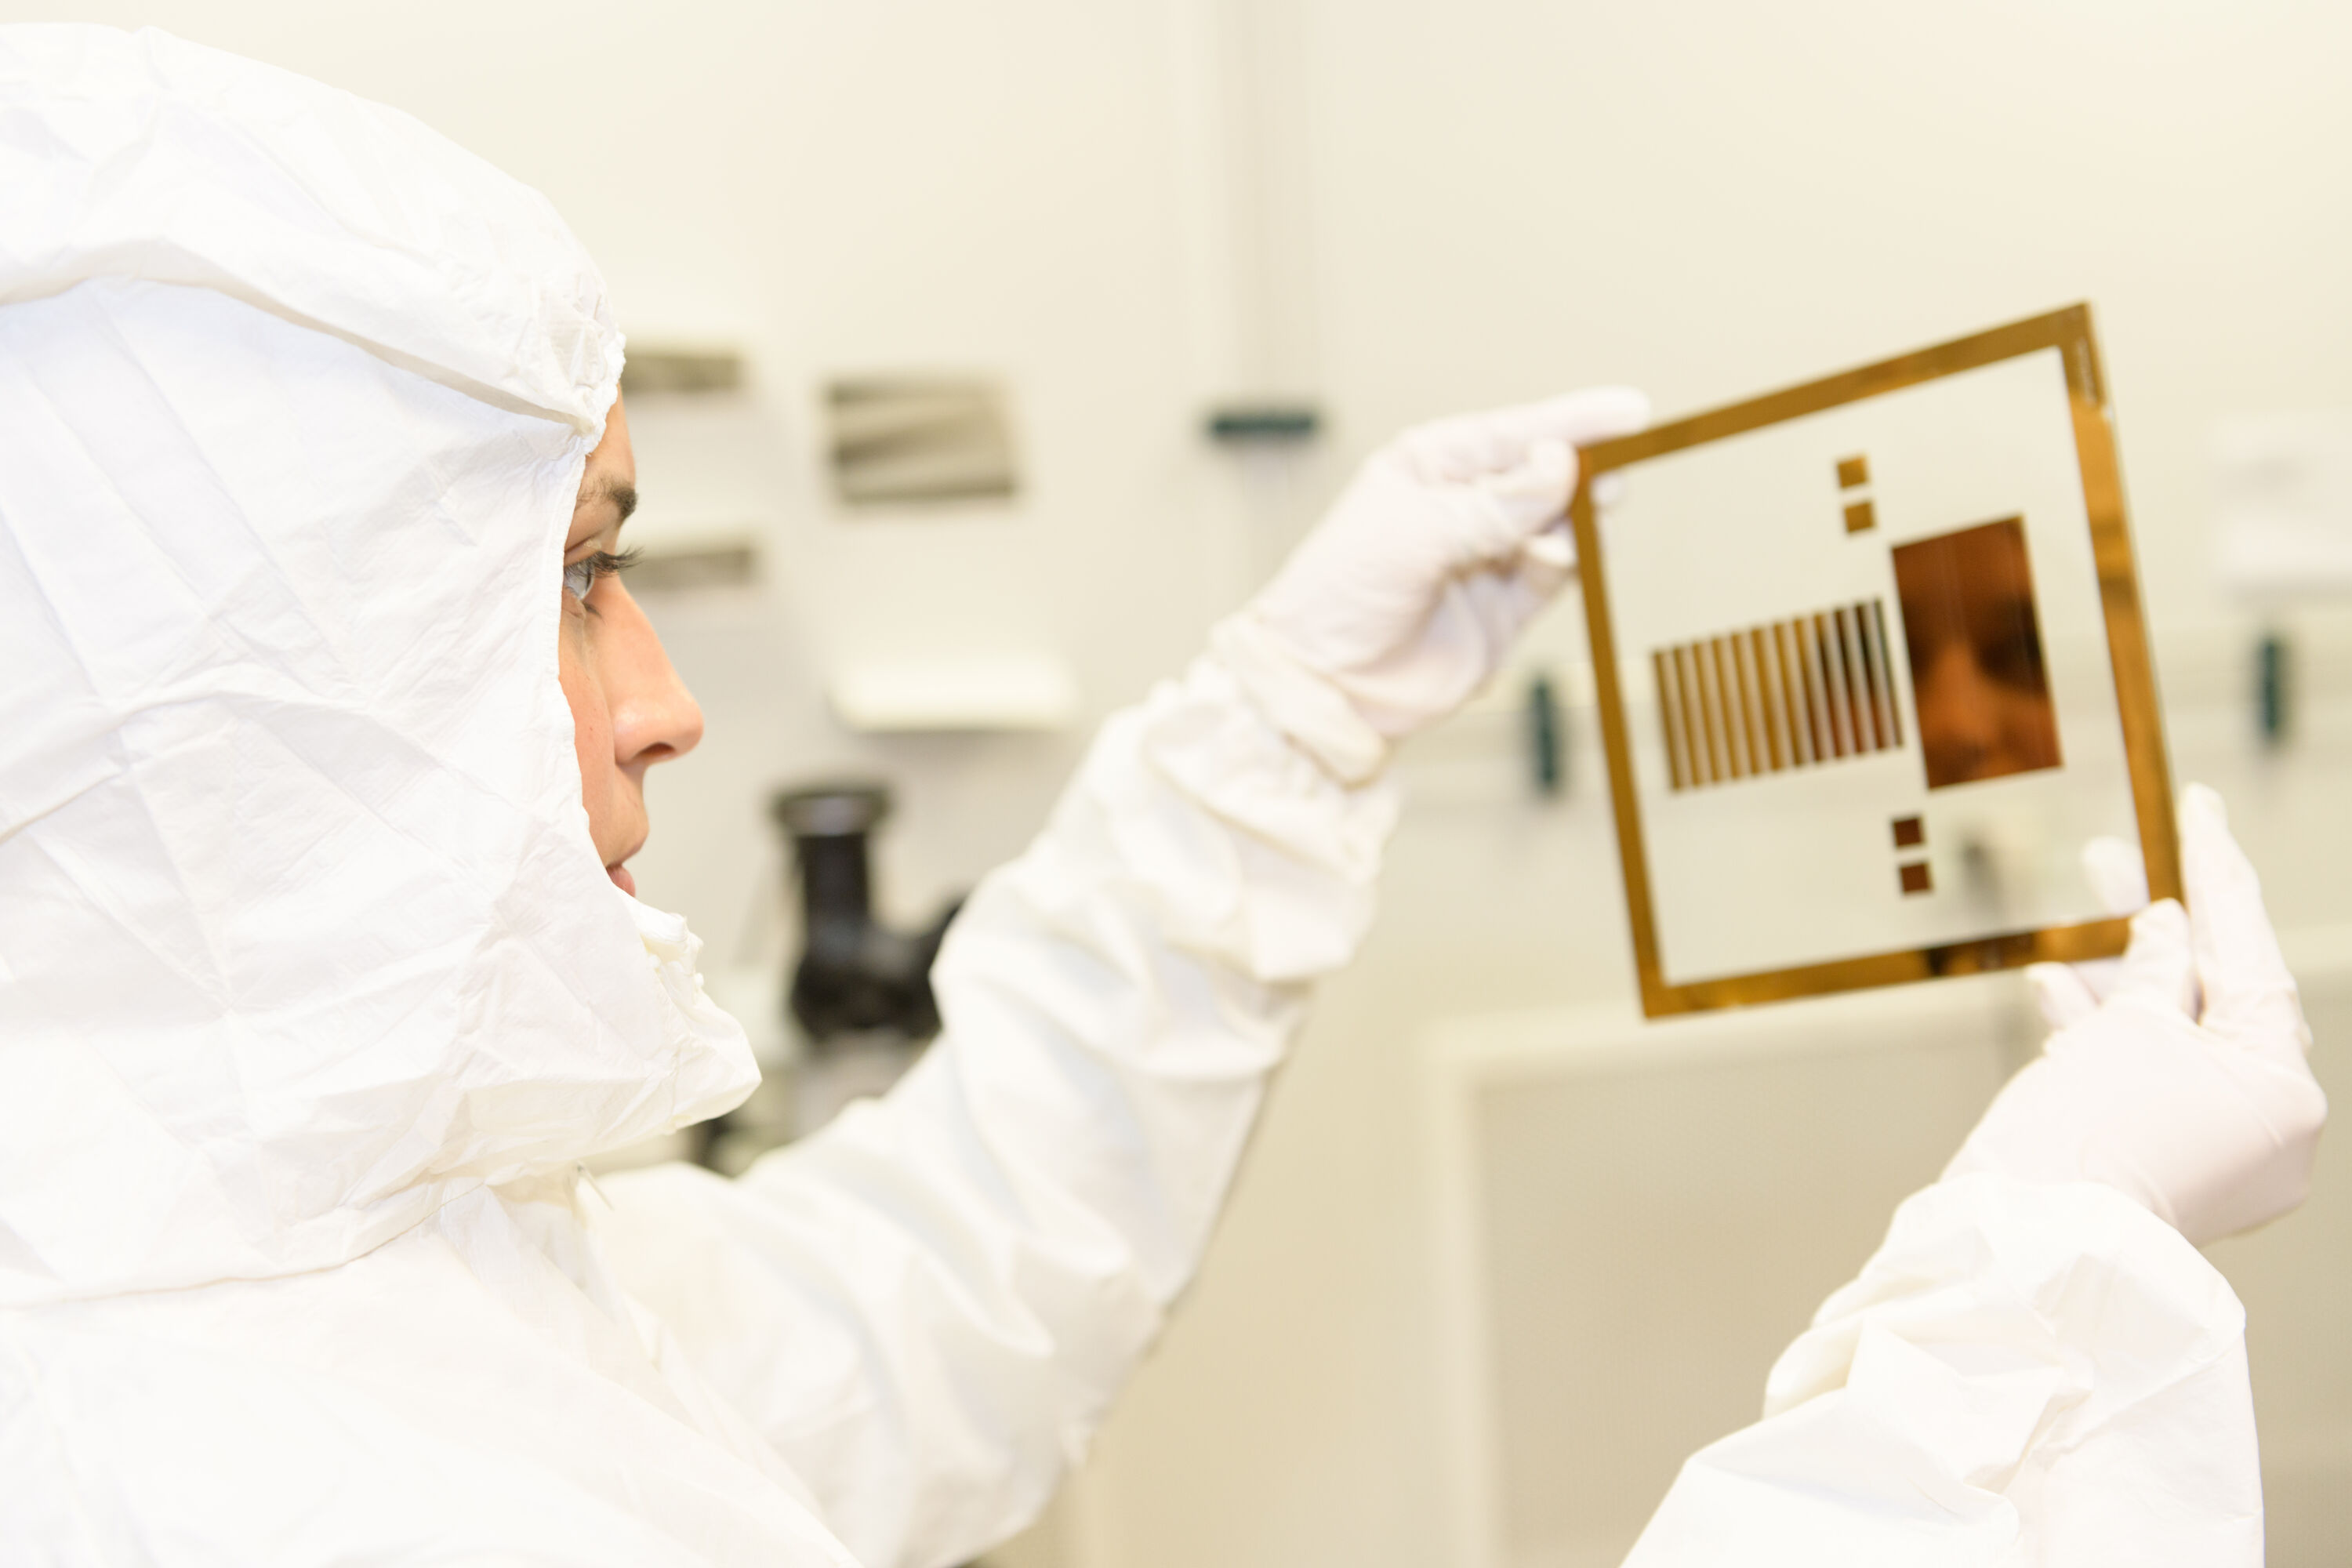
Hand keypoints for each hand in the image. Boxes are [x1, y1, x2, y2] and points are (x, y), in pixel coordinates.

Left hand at [1214, 389, 1648, 780]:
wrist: (1326, 686)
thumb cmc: (1340, 596)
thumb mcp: (1414, 535)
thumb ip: (1492, 505)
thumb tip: (1558, 464)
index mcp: (1430, 467)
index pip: (1512, 432)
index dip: (1573, 422)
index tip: (1630, 412)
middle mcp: (1463, 506)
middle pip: (1543, 476)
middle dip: (1584, 471)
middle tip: (1616, 473)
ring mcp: (1486, 558)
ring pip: (1557, 526)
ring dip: (1577, 521)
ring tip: (1590, 516)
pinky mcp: (1504, 609)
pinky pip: (1552, 576)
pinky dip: (1563, 565)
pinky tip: (1556, 560)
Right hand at [1944, 785, 2325, 1244]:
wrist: (2025, 1242)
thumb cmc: (2087, 1135)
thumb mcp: (2128, 1027)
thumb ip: (2157, 966)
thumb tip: (2170, 926)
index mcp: (2282, 1089)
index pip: (2251, 957)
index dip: (2219, 875)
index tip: (2198, 808)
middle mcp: (2265, 1125)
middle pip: (2213, 994)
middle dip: (2159, 923)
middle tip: (2112, 858)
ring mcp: (2214, 1149)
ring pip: (2170, 1036)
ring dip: (2119, 975)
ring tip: (2068, 919)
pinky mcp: (2161, 1162)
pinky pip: (2140, 1081)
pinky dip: (2101, 1036)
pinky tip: (2053, 987)